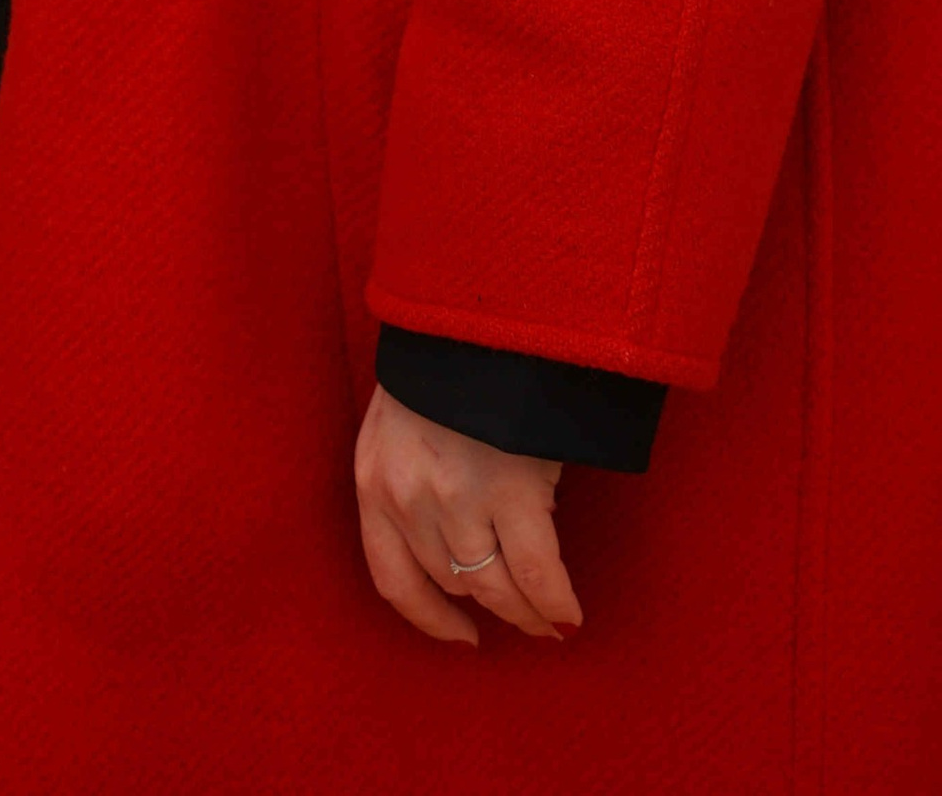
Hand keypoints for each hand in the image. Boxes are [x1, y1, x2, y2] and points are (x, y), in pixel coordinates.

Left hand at [353, 383, 584, 648]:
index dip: (429, 617)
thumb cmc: (445, 357)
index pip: (391, 578)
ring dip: (527, 613)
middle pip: (451, 584)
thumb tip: (456, 531)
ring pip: (493, 586)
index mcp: (373, 479)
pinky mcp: (509, 489)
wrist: (478, 306)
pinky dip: (555, 602)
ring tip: (552, 623)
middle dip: (494, 610)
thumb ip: (414, 475)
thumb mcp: (402, 418)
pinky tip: (568, 614)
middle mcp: (406, 499)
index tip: (461, 636)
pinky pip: (537, 572)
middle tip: (525, 623)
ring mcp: (456, 498)